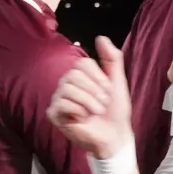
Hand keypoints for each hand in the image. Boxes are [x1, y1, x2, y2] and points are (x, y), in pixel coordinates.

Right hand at [48, 36, 134, 158]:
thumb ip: (112, 59)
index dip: (98, 77)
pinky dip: (79, 111)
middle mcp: (66, 84)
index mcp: (80, 76)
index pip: (82, 64)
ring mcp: (58, 99)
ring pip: (69, 88)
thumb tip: (101, 37)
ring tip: (96, 112)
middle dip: (94, 91)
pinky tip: (83, 118)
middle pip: (75, 75)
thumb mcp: (118, 81)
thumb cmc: (115, 111)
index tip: (108, 91)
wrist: (114, 136)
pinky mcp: (54, 114)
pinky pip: (62, 103)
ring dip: (89, 102)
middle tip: (103, 104)